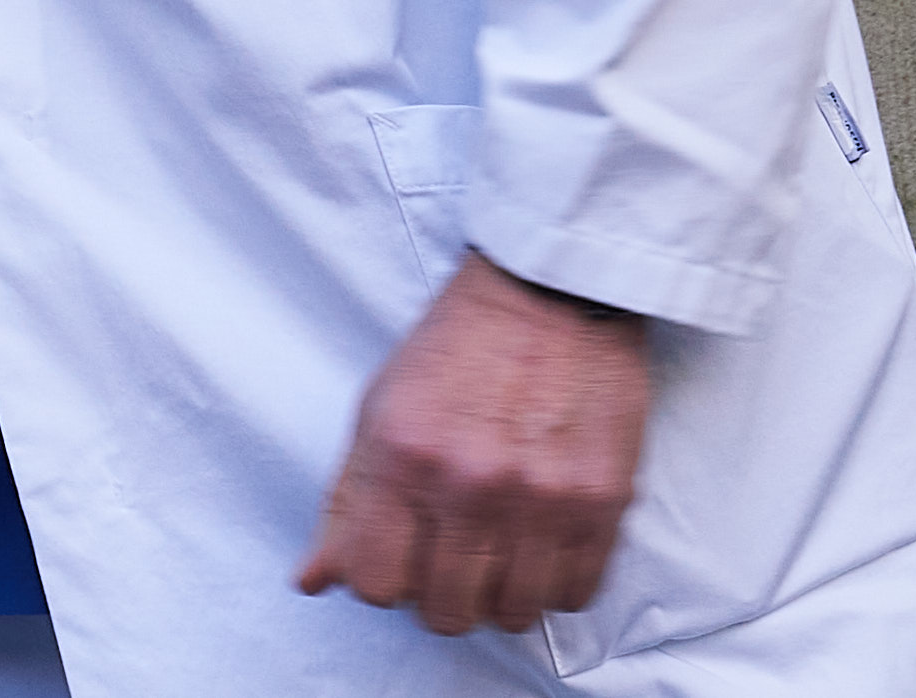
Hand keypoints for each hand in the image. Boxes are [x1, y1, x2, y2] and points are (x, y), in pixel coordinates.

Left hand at [296, 256, 654, 634]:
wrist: (549, 300)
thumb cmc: (456, 352)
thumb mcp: (377, 412)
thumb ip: (345, 504)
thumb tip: (313, 581)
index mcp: (403, 456)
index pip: (375, 583)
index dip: (381, 581)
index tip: (396, 558)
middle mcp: (471, 484)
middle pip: (445, 612)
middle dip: (439, 597)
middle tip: (448, 559)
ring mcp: (542, 499)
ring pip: (513, 614)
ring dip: (499, 596)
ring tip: (497, 552)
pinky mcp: (602, 503)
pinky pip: (575, 595)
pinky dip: (554, 584)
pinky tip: (540, 545)